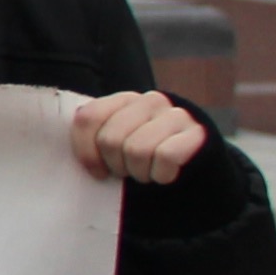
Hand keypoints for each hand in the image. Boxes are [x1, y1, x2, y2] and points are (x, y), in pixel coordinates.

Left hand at [72, 90, 210, 183]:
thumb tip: (80, 157)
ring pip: (137, 150)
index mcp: (122, 99)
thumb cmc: (143, 155)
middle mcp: (149, 100)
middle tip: (127, 171)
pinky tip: (163, 174)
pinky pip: (165, 157)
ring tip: (145, 173)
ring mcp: (174, 114)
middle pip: (111, 139)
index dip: (86, 150)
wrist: (192, 163)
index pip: (88, 118)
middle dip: (115, 165)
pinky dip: (161, 174)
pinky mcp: (196, 133)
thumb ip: (95, 138)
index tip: (97, 171)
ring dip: (139, 172)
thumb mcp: (116, 143)